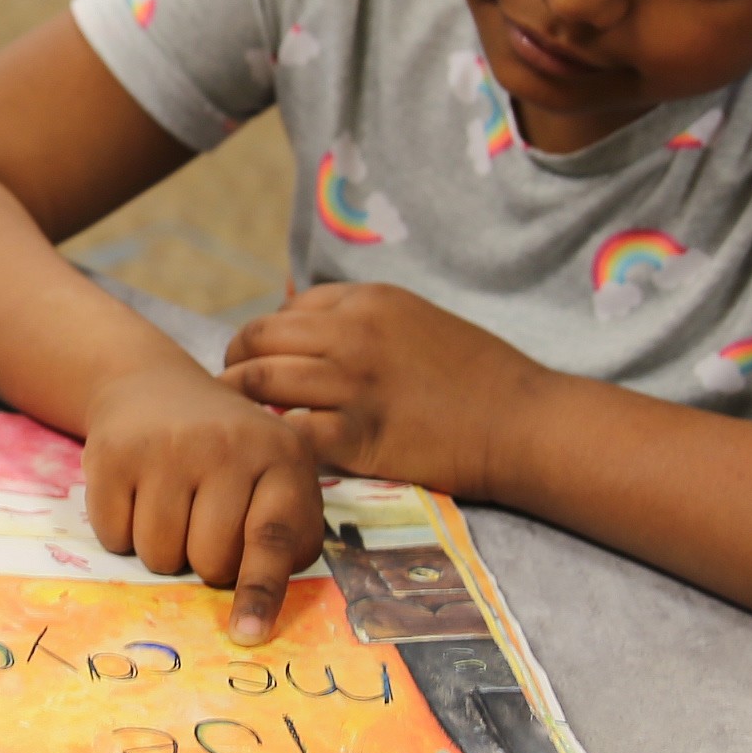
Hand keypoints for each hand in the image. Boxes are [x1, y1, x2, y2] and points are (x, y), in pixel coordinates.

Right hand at [79, 362, 323, 646]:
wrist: (154, 388)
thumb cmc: (228, 456)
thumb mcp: (275, 480)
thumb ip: (285, 539)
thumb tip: (258, 612)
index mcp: (282, 456)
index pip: (272, 537)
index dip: (260, 591)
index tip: (248, 635)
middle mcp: (228, 444)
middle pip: (209, 560)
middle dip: (203, 561)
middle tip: (202, 521)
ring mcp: (168, 446)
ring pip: (159, 556)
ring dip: (162, 550)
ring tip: (170, 504)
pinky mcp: (114, 452)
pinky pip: (114, 537)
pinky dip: (121, 531)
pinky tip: (136, 493)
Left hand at [220, 283, 549, 494]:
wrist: (522, 421)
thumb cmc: (477, 375)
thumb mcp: (418, 320)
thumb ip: (364, 319)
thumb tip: (305, 320)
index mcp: (367, 299)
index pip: (287, 309)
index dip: (267, 336)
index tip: (261, 359)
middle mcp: (352, 333)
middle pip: (259, 338)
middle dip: (235, 361)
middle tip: (229, 388)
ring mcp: (352, 383)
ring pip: (259, 381)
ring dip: (238, 402)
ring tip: (233, 422)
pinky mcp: (358, 434)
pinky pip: (289, 433)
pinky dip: (271, 442)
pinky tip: (270, 453)